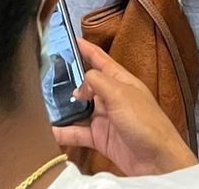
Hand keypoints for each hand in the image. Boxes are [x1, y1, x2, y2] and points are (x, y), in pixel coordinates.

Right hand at [52, 39, 195, 176]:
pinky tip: (50, 131)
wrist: (157, 160)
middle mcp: (112, 97)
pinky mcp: (100, 138)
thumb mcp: (120, 93)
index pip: (100, 59)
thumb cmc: (146, 122)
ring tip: (42, 103)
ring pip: (79, 109)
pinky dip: (64, 132)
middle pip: (86, 84)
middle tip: (45, 74)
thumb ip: (96, 82)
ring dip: (63, 107)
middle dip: (68, 79)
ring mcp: (105, 118)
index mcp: (121, 80)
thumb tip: (78, 88)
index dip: (87, 49)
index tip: (71, 38)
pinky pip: (78, 133)